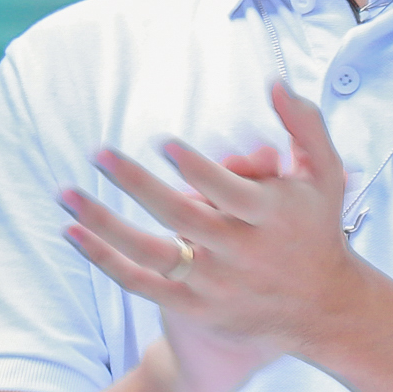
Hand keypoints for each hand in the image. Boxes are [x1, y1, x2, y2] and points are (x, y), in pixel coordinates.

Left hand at [60, 80, 374, 391]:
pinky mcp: (194, 306)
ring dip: (104, 225)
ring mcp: (214, 282)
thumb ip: (305, 125)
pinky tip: (72, 231)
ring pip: (151, 254)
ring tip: (66, 193)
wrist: (322, 309)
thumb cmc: (316, 228)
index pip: (229, 192)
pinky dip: (104, 259)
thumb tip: (275, 82)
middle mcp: (240, 251)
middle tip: (99, 153)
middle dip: (137, 185)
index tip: (164, 144)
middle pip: (182, 218)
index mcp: (270, 216)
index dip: (197, 169)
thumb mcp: (325, 175)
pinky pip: (140, 283)